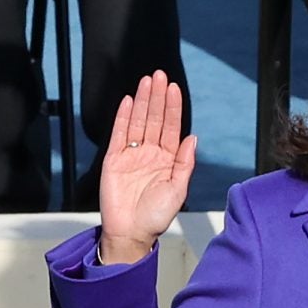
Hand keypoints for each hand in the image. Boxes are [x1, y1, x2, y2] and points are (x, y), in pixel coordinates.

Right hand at [97, 71, 198, 264]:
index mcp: (167, 159)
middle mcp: (150, 154)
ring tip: (146, 81)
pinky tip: (129, 101)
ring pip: (138, 122)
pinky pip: (119, 134)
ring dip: (142, 101)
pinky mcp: (114, 160)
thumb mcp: (177, 190)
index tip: (174, 88)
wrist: (131, 233)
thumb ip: (184, 163)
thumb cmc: (156, 216)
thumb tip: (193, 138)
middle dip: (157, 97)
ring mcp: (131, 155)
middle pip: (154, 119)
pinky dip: (123, 117)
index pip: (171, 127)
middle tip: (159, 75)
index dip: (173, 107)